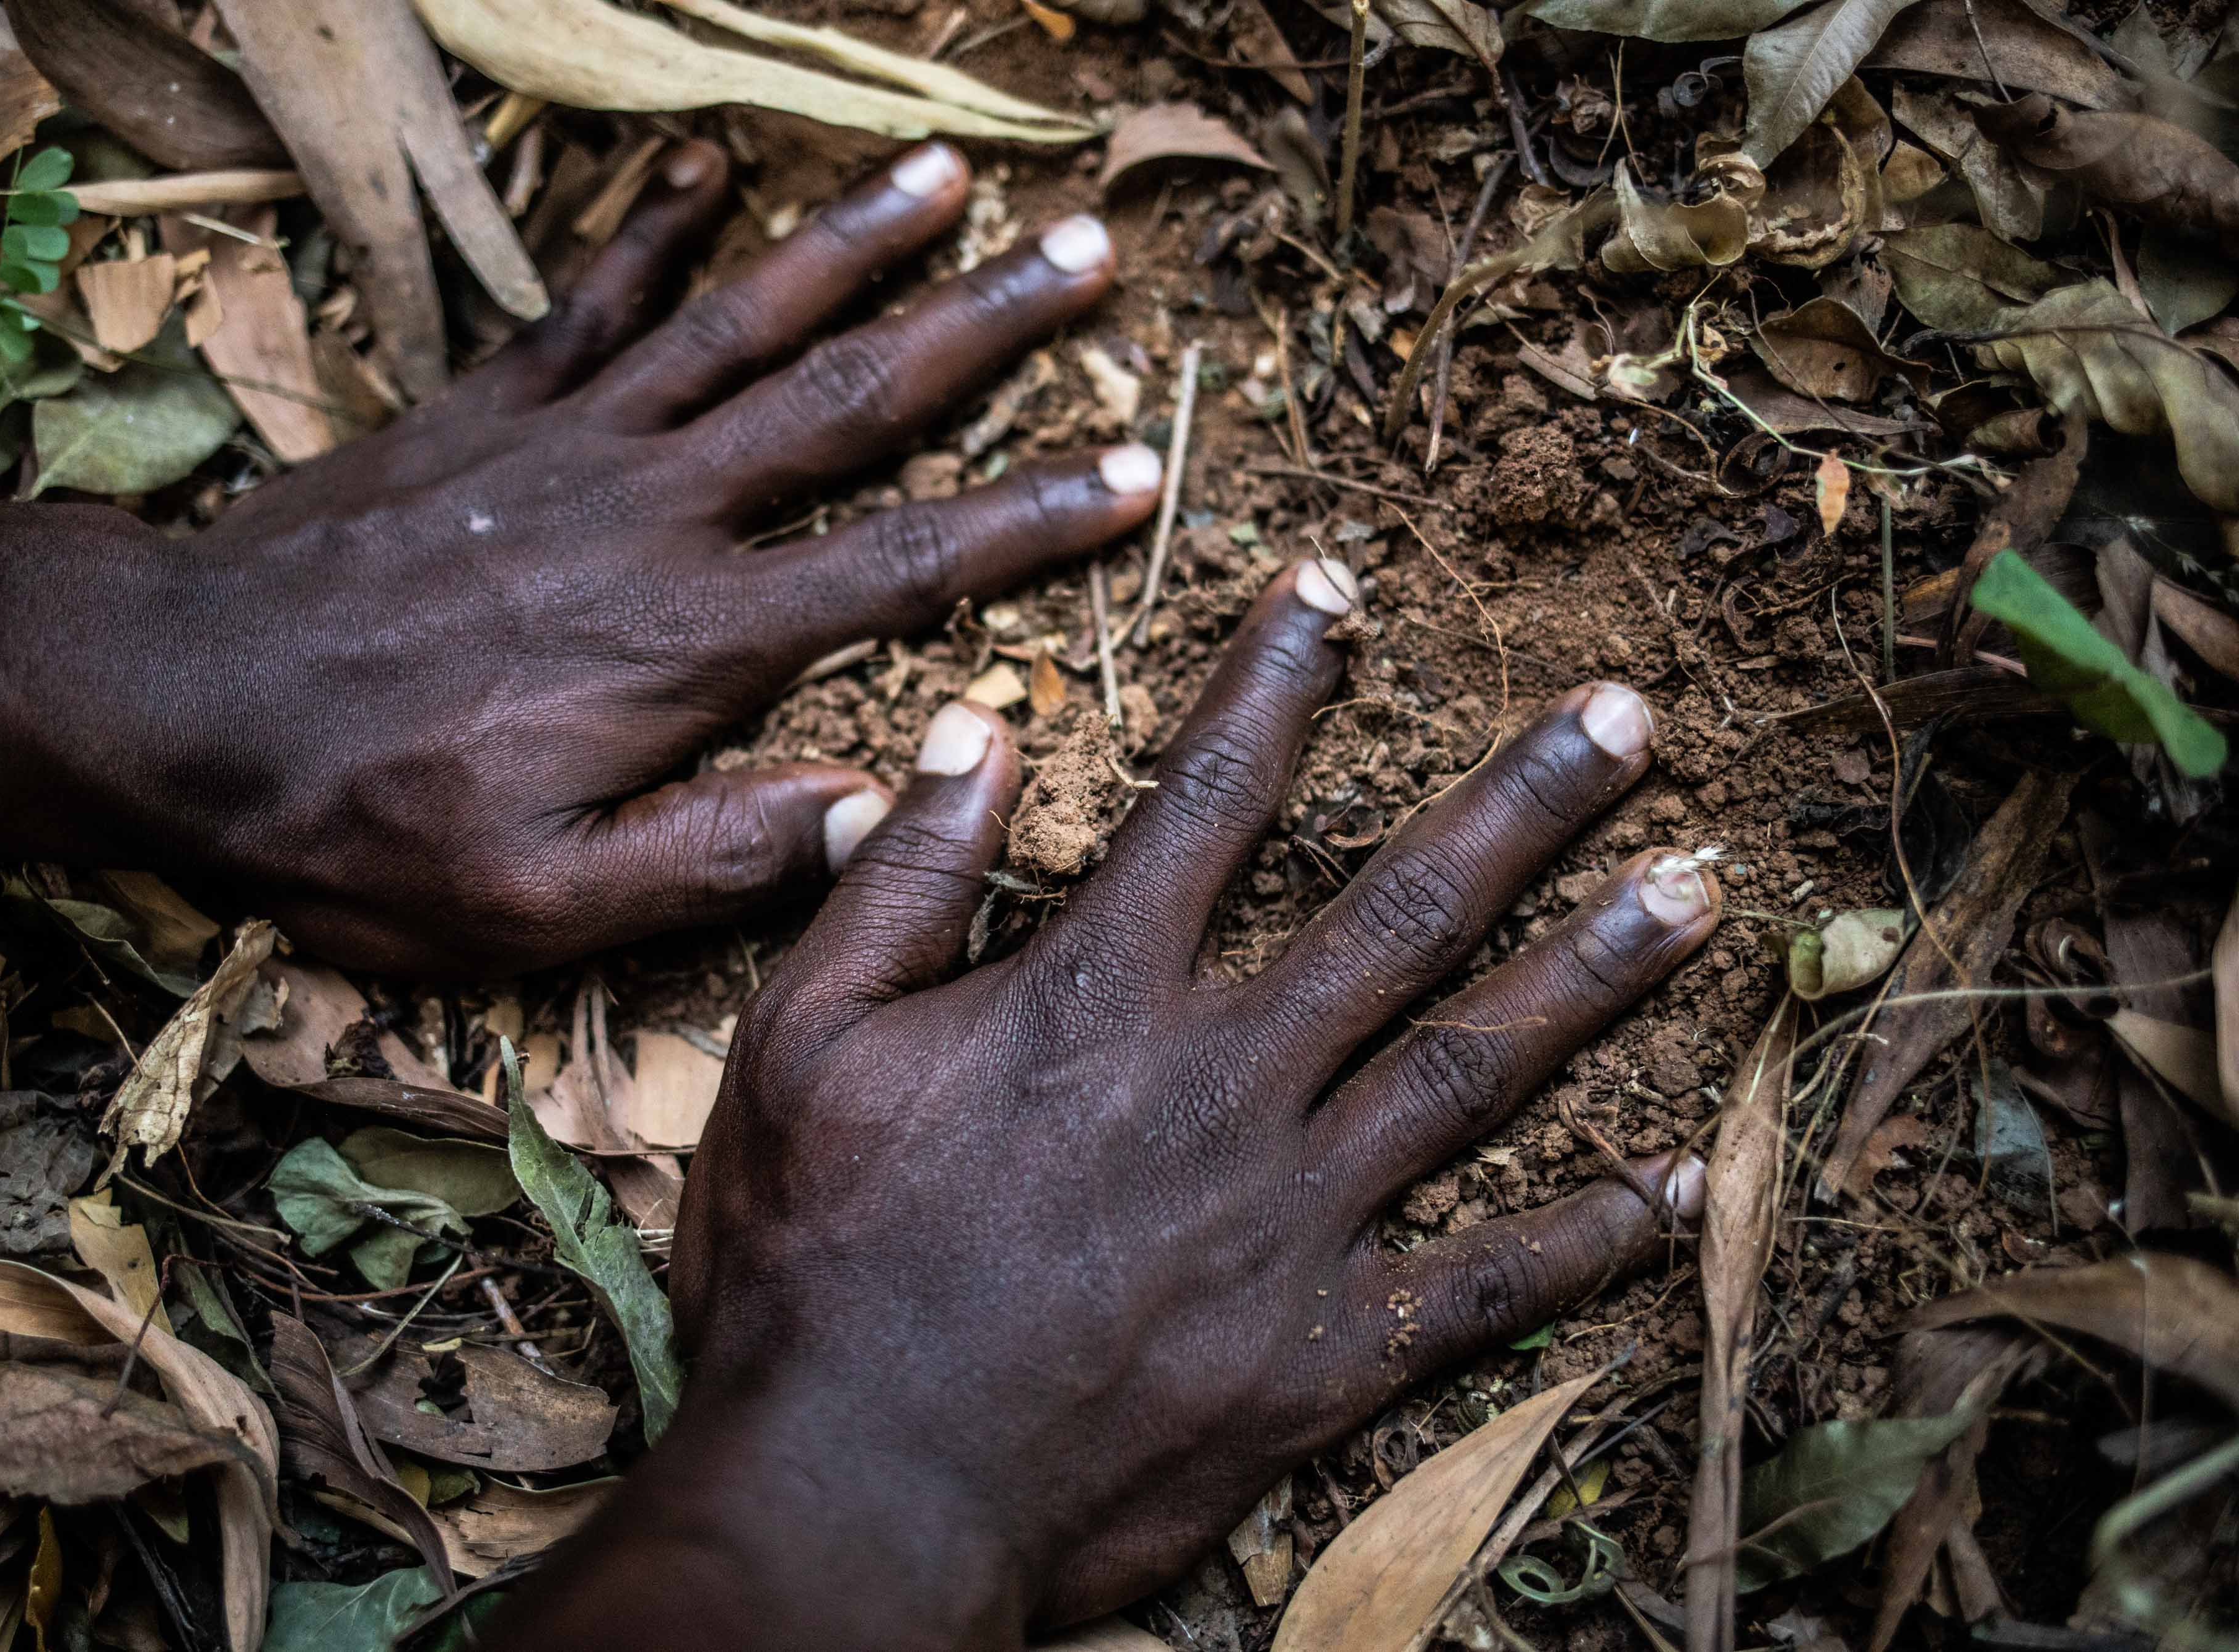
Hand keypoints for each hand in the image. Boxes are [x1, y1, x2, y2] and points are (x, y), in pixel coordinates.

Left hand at [0, 142, 1159, 973]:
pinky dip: (655, 232)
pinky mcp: (490, 409)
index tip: (1137, 469)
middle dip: (986, 326)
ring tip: (954, 172)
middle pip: (851, 400)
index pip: (900, 564)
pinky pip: (592, 298)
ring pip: (744, 321)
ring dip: (856, 244)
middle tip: (1094, 251)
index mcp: (691, 642)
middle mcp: (656, 515)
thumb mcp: (533, 905)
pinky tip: (712, 173)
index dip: (1029, 519)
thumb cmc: (355, 824)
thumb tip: (871, 811)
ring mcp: (573, 445)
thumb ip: (707, 860)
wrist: (170, 705)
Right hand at [507, 562, 1718, 1650]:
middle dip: (1522, 803)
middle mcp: (1225, 1081)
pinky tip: (1675, 1184)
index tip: (1338, 586)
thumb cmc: (813, 1265)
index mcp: (1098, 998)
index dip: (1276, 677)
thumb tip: (976, 730)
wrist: (861, 1490)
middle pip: (1400, 911)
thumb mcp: (798, 1045)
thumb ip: (895, 885)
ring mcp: (1292, 1217)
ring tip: (1696, 893)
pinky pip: (1488, 1283)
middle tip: (1627, 721)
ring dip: (1594, 970)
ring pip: (1476, 1066)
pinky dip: (1589, 1234)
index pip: (1209, 793)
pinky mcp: (1324, 1351)